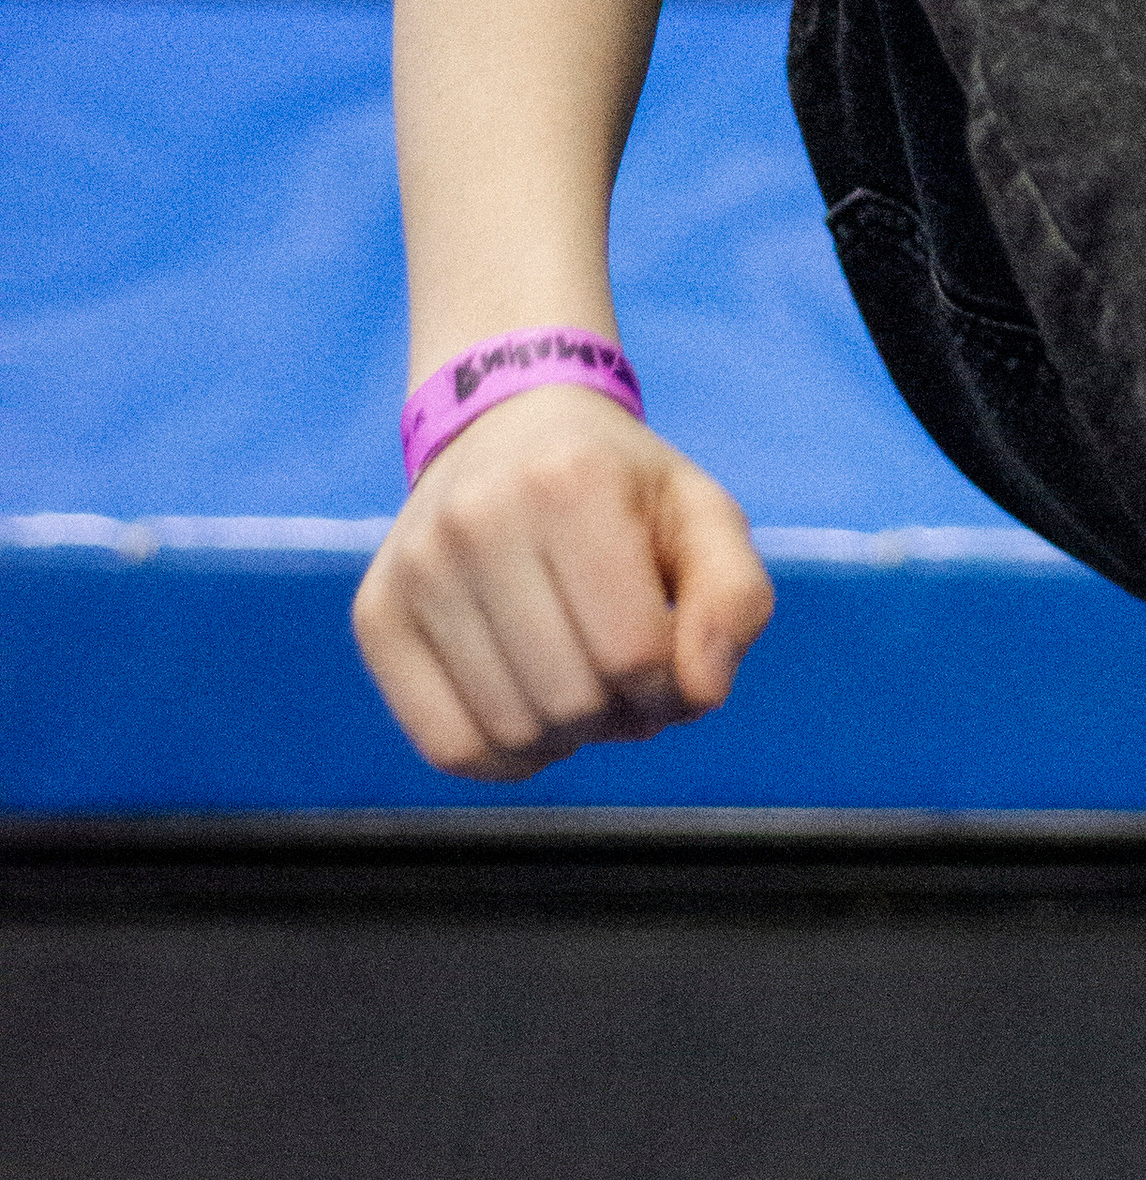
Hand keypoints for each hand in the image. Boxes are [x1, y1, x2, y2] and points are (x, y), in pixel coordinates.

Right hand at [353, 384, 774, 779]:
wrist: (509, 423)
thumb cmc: (619, 484)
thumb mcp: (703, 515)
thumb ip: (735, 600)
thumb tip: (701, 692)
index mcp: (571, 482)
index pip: (635, 652)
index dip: (671, 682)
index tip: (668, 653)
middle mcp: (477, 519)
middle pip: (571, 700)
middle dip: (619, 711)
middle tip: (623, 672)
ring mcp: (415, 568)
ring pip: (508, 733)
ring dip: (564, 737)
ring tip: (577, 682)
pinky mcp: (376, 615)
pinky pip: (447, 746)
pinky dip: (503, 756)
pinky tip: (527, 707)